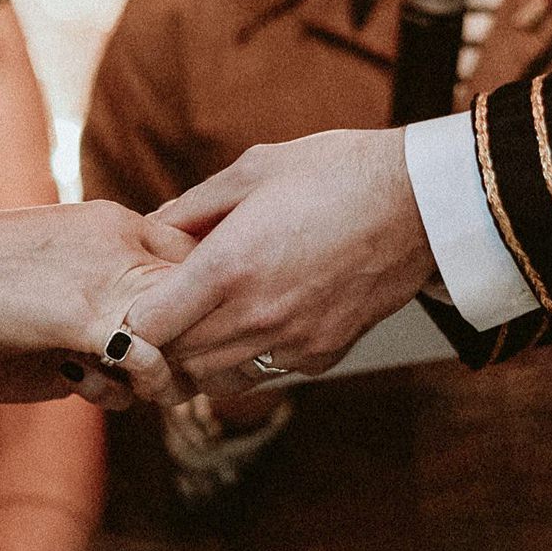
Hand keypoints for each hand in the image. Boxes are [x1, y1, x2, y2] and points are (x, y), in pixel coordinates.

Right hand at [0, 201, 190, 402]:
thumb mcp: (54, 256)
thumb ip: (96, 278)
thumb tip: (125, 325)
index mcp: (116, 220)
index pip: (195, 257)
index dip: (202, 301)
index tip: (189, 338)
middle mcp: (124, 239)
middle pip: (206, 291)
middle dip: (203, 339)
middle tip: (189, 374)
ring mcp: (107, 275)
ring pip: (185, 329)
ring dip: (178, 368)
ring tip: (157, 390)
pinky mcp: (83, 316)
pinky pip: (151, 359)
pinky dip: (151, 385)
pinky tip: (123, 394)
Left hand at [124, 128, 436, 398]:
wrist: (421, 203)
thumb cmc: (336, 174)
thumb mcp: (252, 171)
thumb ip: (192, 207)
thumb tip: (151, 227)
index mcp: (228, 267)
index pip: (145, 327)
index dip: (131, 317)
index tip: (137, 298)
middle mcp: (256, 316)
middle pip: (174, 361)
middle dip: (159, 342)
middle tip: (162, 315)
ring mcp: (291, 343)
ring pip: (214, 379)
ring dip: (199, 358)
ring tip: (204, 323)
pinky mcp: (322, 355)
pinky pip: (263, 374)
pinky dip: (246, 359)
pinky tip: (255, 323)